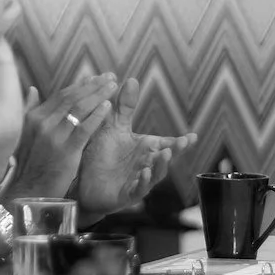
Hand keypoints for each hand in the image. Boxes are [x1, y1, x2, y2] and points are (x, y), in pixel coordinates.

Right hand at [9, 74, 117, 198]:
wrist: (27, 192)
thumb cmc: (27, 165)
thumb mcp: (22, 135)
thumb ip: (28, 110)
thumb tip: (32, 89)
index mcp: (33, 117)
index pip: (61, 95)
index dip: (80, 85)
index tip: (95, 77)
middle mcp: (43, 123)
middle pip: (72, 98)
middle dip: (93, 85)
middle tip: (110, 76)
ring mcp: (54, 136)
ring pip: (79, 109)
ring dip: (98, 95)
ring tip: (113, 86)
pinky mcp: (66, 151)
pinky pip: (84, 128)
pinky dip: (97, 115)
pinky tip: (108, 107)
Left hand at [73, 105, 196, 216]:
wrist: (81, 181)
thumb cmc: (101, 154)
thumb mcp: (113, 127)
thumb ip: (124, 106)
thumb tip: (132, 79)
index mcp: (145, 148)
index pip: (167, 143)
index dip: (181, 142)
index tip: (193, 136)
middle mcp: (146, 164)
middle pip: (165, 158)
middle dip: (176, 151)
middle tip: (184, 142)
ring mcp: (138, 180)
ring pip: (156, 174)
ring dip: (162, 165)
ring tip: (166, 154)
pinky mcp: (127, 194)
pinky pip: (138, 189)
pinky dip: (144, 182)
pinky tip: (145, 174)